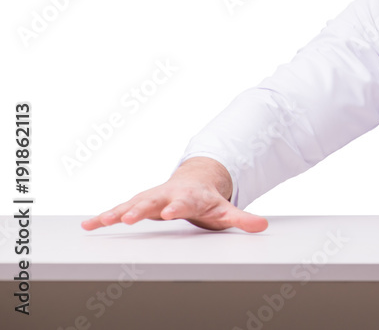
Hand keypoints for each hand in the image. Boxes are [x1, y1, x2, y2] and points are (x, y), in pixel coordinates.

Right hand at [80, 157, 266, 232]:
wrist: (194, 181)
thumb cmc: (207, 200)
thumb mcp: (224, 210)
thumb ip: (241, 218)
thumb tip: (262, 225)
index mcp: (189, 196)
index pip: (183, 202)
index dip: (177, 206)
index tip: (170, 212)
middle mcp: (167, 195)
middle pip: (153, 201)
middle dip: (141, 208)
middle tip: (130, 217)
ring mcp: (151, 198)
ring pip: (132, 204)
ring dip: (117, 213)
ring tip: (101, 222)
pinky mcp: (139, 204)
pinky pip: (119, 210)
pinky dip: (104, 217)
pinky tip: (88, 225)